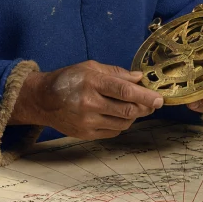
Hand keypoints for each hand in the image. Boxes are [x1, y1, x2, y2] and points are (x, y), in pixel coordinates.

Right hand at [10, 61, 164, 139]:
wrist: (42, 99)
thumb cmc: (68, 79)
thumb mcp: (90, 67)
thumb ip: (116, 73)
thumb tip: (139, 79)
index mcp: (92, 82)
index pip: (124, 91)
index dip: (145, 96)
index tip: (159, 99)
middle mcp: (90, 103)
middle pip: (127, 110)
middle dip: (145, 108)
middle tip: (153, 104)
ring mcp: (87, 121)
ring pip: (123, 122)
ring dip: (134, 115)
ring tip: (134, 107)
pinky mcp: (86, 134)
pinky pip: (114, 131)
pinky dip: (121, 123)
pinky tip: (118, 114)